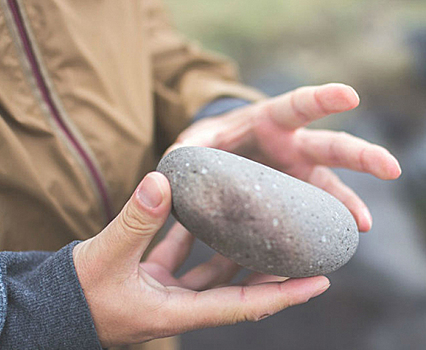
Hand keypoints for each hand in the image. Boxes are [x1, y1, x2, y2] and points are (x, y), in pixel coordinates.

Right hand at [73, 172, 329, 346]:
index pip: (244, 305)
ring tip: (257, 222)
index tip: (321, 280)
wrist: (48, 310)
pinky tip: (201, 212)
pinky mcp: (153, 279)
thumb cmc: (77, 295)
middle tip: (297, 244)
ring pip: (212, 271)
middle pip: (238, 287)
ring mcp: (168, 293)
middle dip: (269, 269)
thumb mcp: (105, 257)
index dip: (285, 294)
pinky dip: (194, 237)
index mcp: (178, 311)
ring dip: (234, 249)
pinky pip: (183, 257)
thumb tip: (161, 181)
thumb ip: (134, 220)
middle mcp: (181, 305)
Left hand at [170, 83, 401, 231]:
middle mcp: (291, 146)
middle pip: (330, 147)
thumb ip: (186, 150)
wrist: (219, 157)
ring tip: (361, 225)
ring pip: (329, 187)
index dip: (323, 100)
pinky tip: (330, 246)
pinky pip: (312, 214)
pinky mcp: (293, 198)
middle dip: (360, 155)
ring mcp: (296, 174)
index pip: (299, 105)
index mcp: (269, 121)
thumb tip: (168, 168)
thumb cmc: (211, 142)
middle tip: (391, 168)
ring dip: (347, 204)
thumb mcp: (196, 141)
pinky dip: (321, 228)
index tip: (350, 95)